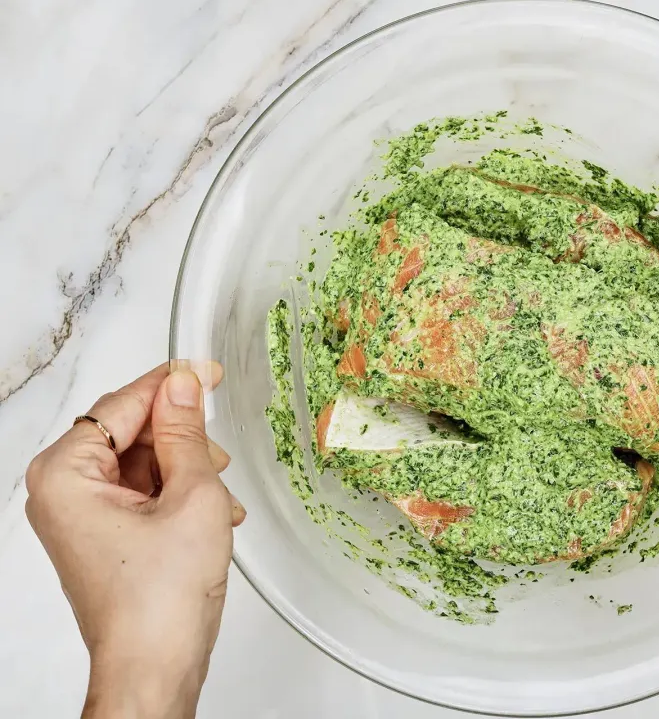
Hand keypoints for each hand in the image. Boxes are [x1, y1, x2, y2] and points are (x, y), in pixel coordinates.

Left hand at [25, 364, 244, 718]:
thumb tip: (183, 386)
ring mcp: (80, 517)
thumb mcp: (192, 495)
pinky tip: (213, 515)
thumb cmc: (160, 598)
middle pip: (128, 433)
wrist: (156, 664)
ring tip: (220, 498)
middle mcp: (61, 493)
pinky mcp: (102, 536)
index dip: (170, 384)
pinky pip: (141, 493)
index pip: (122, 405)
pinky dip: (179, 495)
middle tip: (218, 451)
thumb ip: (187, 433)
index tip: (204, 370)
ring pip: (140, 464)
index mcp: (65, 474)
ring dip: (186, 471)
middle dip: (180, 440)